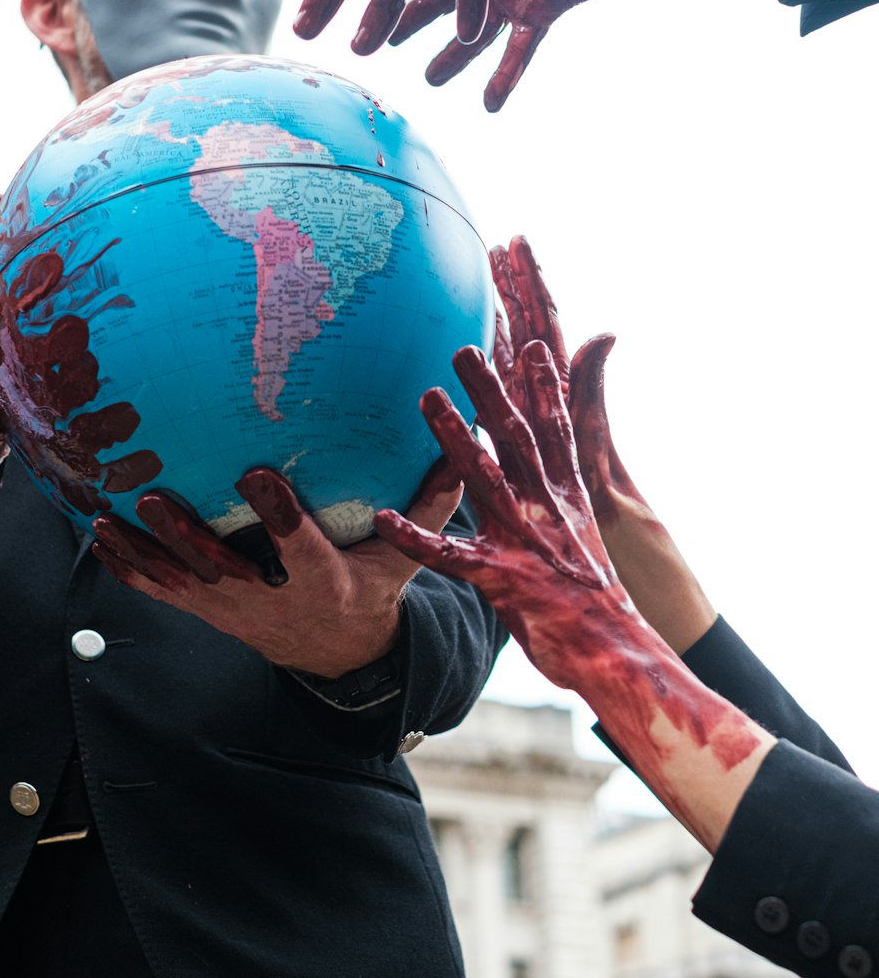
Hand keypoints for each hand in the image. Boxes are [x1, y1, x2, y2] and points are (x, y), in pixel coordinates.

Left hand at [91, 462, 461, 677]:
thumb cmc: (372, 587)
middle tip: (158, 497)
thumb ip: (430, 503)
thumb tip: (459, 439)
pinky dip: (127, 565)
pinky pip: (159, 591)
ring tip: (112, 511)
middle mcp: (270, 602)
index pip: (299, 552)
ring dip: (145, 551)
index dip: (279, 519)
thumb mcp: (405, 556)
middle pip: (222, 573)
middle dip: (188, 540)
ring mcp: (230, 610)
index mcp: (324, 584)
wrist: (335, 651)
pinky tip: (98, 529)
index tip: (260, 474)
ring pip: (180, 584)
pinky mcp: (205, 611)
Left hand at [376, 345, 772, 854]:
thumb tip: (554, 453)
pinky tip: (384, 519)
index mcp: (565, 495)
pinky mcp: (502, 579)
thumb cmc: (587, 593)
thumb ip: (559, 485)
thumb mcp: (581, 529)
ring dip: (456, 438)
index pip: (555, 430)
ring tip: (426, 398)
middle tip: (463, 347)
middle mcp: (547, 509)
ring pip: (484, 479)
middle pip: (517, 438)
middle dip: (492, 391)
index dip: (543, 385)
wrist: (610, 652)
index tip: (528, 342)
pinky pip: (449, 556)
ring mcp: (524, 542)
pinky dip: (417, 537)